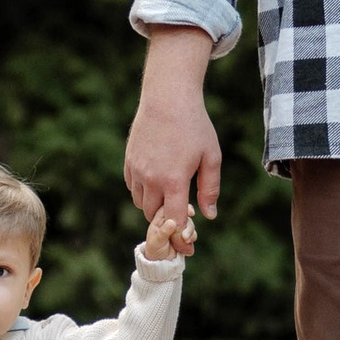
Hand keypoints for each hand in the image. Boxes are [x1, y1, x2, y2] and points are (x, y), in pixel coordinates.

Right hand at [125, 28, 221, 234]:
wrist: (167, 98)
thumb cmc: (194, 126)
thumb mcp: (211, 157)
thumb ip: (210, 189)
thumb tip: (209, 215)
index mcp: (174, 181)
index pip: (174, 221)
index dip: (181, 235)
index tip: (187, 241)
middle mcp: (151, 179)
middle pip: (154, 216)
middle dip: (167, 220)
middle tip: (182, 214)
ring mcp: (137, 169)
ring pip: (140, 202)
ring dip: (154, 206)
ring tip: (170, 195)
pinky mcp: (128, 160)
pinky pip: (132, 187)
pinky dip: (142, 191)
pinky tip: (157, 180)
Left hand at [140, 204, 197, 261]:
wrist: (160, 263)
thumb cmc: (154, 250)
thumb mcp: (156, 242)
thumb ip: (163, 232)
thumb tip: (172, 222)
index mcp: (161, 217)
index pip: (171, 206)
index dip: (181, 206)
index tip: (190, 212)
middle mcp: (171, 220)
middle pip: (184, 215)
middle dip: (188, 224)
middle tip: (185, 236)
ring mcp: (179, 228)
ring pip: (189, 224)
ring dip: (191, 232)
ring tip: (186, 241)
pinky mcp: (185, 236)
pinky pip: (192, 233)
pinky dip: (192, 238)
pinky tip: (188, 244)